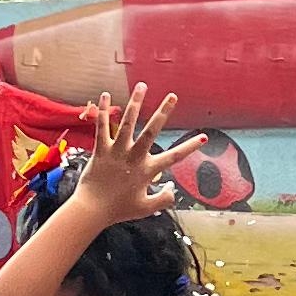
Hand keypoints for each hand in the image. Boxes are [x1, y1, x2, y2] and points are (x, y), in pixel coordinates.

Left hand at [74, 86, 194, 231]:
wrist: (92, 209)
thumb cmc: (119, 210)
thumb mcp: (146, 209)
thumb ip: (163, 199)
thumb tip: (173, 189)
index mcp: (147, 170)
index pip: (174, 156)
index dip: (190, 147)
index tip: (203, 137)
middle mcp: (134, 157)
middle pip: (151, 131)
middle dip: (163, 112)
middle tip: (173, 96)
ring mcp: (117, 151)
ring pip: (128, 122)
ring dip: (136, 102)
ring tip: (142, 86)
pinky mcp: (101, 149)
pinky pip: (102, 126)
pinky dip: (104, 110)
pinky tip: (106, 95)